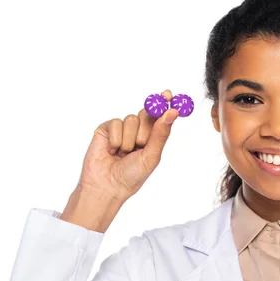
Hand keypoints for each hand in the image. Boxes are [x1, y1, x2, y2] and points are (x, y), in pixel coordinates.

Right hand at [76, 89, 179, 203]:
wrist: (106, 186)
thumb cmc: (132, 176)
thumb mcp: (152, 155)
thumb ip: (161, 133)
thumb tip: (173, 112)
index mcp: (152, 137)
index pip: (160, 115)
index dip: (164, 103)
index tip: (168, 94)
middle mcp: (138, 131)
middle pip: (147, 113)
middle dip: (146, 128)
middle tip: (141, 143)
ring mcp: (122, 129)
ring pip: (131, 119)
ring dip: (130, 139)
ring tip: (124, 154)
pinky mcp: (106, 129)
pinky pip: (116, 123)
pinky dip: (116, 139)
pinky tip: (112, 151)